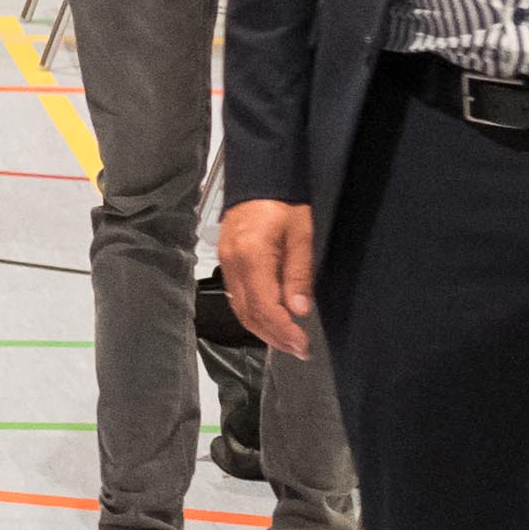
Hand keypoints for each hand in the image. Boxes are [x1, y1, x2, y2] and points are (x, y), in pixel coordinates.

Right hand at [219, 199, 316, 360]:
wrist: (260, 179)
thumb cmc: (285, 205)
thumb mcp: (301, 237)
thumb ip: (298, 274)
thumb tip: (299, 311)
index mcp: (252, 256)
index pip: (264, 306)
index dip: (283, 330)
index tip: (302, 344)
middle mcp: (233, 265)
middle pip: (248, 313)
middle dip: (274, 337)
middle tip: (299, 350)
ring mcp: (226, 264)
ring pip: (240, 309)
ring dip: (263, 330)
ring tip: (287, 342)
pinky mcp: (226, 263)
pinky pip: (236, 298)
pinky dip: (253, 315)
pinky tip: (270, 322)